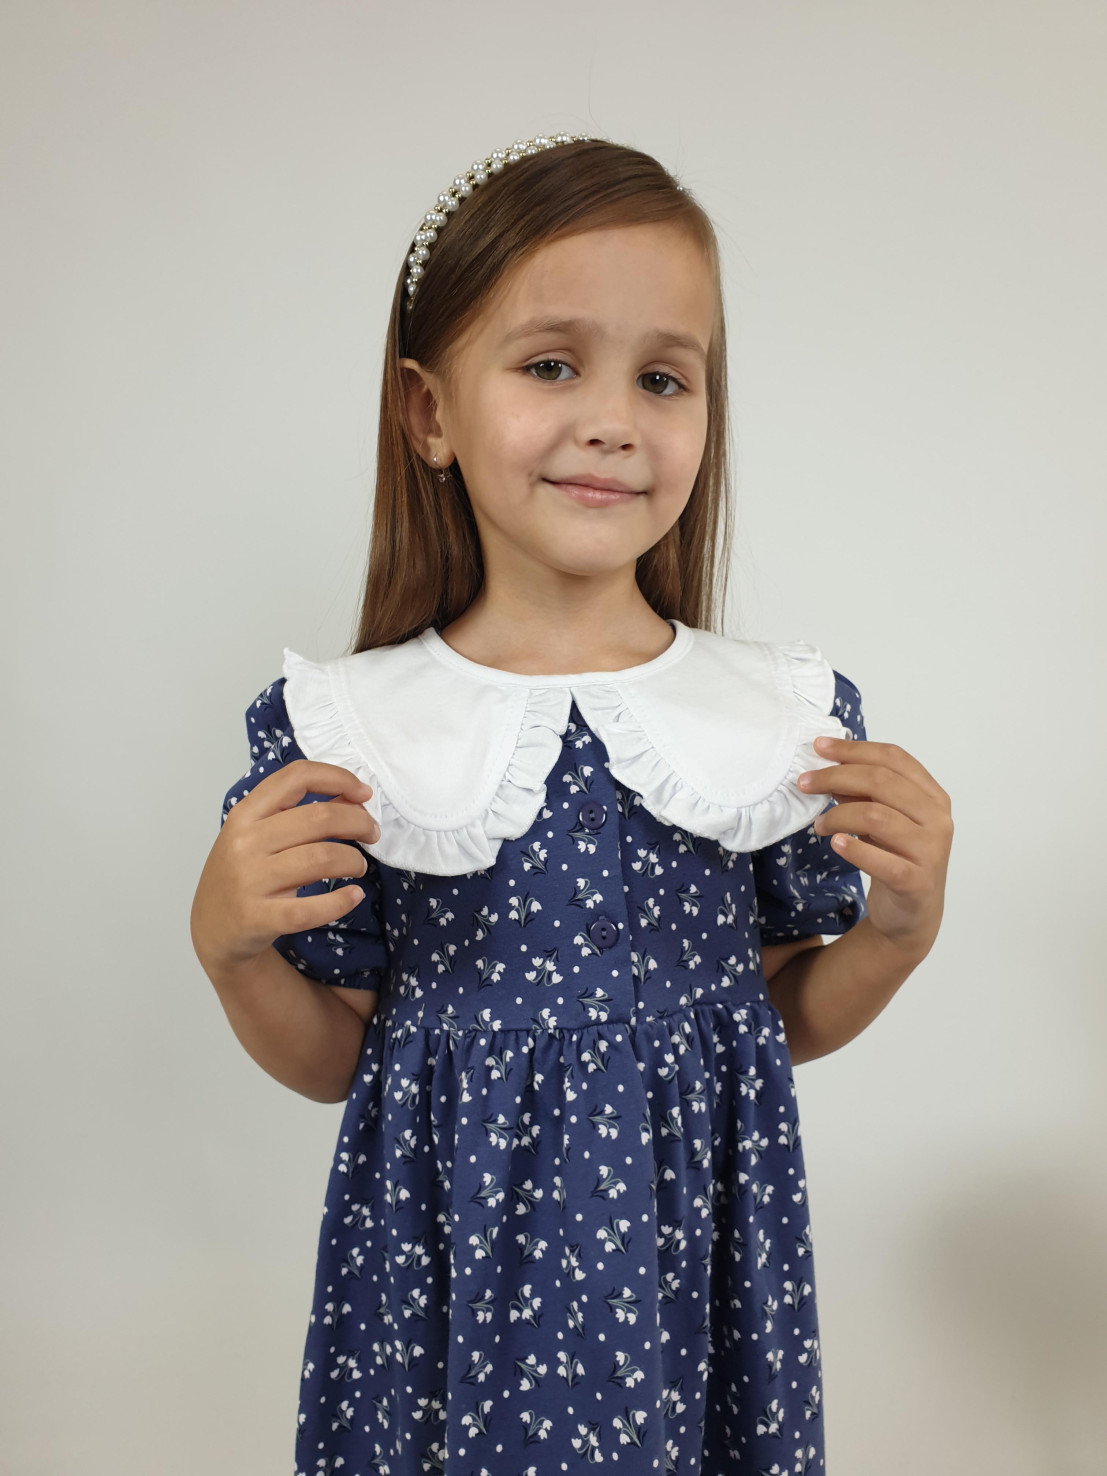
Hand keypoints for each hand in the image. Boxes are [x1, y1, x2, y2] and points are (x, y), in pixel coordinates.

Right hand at [190, 760, 380, 979]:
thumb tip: (353, 795)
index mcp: (246, 814)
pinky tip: (353, 896)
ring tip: (358, 866)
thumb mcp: (258, 835)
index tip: (363, 794)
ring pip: (322, 859)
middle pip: (319, 818)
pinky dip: (341, 901)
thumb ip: (298, 812)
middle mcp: (245, 842)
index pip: (296, 777)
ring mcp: (250, 881)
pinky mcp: (259, 918)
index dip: (338, 778)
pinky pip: (311, 909)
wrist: (211, 928)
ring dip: (353, 860)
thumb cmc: (242, 873)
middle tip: (372, 834)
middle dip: (358, 822)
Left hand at [796, 737, 952, 960]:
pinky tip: (836, 844)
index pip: (894, 758)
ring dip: (838, 816)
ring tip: (818, 825)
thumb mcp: (881, 819)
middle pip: (882, 782)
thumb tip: (828, 766)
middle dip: (836, 776)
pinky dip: (855, 849)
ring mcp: (931, 850)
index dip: (854, 749)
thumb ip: (863, 792)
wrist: (912, 915)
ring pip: (877, 816)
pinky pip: (882, 860)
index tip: (819, 747)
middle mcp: (938, 819)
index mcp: (932, 796)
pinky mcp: (916, 881)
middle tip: (804, 783)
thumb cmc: (895, 857)